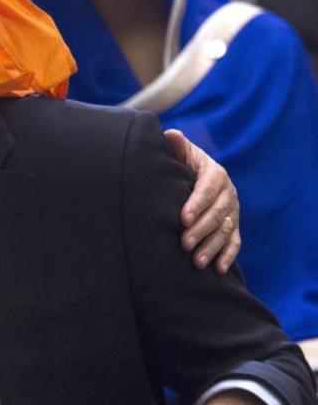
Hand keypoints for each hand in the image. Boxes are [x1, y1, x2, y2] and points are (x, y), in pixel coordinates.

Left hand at [164, 130, 240, 273]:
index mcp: (214, 173)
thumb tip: (170, 134)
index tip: (182, 218)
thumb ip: (176, 146)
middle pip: (217, 213)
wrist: (197, 175)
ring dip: (212, 247)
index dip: (196, 203)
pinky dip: (227, 256)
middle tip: (184, 243)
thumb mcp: (181, 152)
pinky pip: (235, 242)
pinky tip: (217, 270)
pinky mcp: (233, 226)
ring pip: (225, 230)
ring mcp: (233, 210)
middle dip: (201, 229)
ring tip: (197, 262)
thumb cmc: (183, 165)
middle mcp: (228, 192)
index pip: (207, 188)